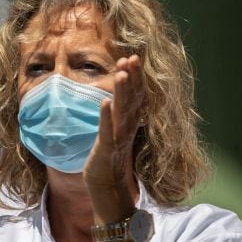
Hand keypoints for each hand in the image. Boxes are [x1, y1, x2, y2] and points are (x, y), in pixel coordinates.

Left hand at [83, 55, 144, 200]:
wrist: (106, 184)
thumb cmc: (110, 154)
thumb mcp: (117, 130)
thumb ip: (122, 111)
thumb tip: (123, 92)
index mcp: (131, 121)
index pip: (136, 95)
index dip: (135, 77)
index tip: (133, 57)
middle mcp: (128, 127)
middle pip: (132, 99)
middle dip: (131, 78)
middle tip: (131, 58)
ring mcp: (118, 137)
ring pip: (122, 111)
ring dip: (121, 93)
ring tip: (120, 74)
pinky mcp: (107, 148)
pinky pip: (107, 130)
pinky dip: (106, 116)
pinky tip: (104, 102)